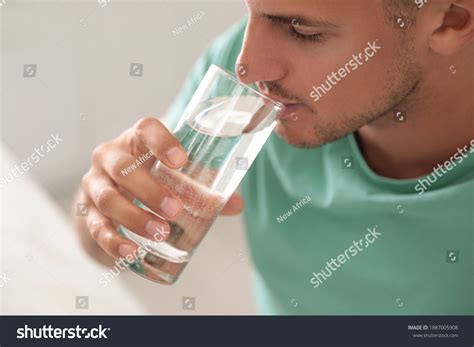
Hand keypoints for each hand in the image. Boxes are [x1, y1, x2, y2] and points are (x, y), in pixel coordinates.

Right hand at [77, 117, 243, 261]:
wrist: (109, 196)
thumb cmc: (149, 179)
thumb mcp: (172, 178)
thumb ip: (203, 189)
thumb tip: (237, 205)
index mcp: (136, 141)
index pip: (146, 130)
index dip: (162, 142)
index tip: (181, 161)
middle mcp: (110, 157)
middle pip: (123, 167)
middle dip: (150, 190)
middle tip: (175, 210)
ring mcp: (95, 183)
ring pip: (108, 197)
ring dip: (134, 217)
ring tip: (160, 233)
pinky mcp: (88, 212)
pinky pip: (96, 227)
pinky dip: (114, 241)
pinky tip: (131, 252)